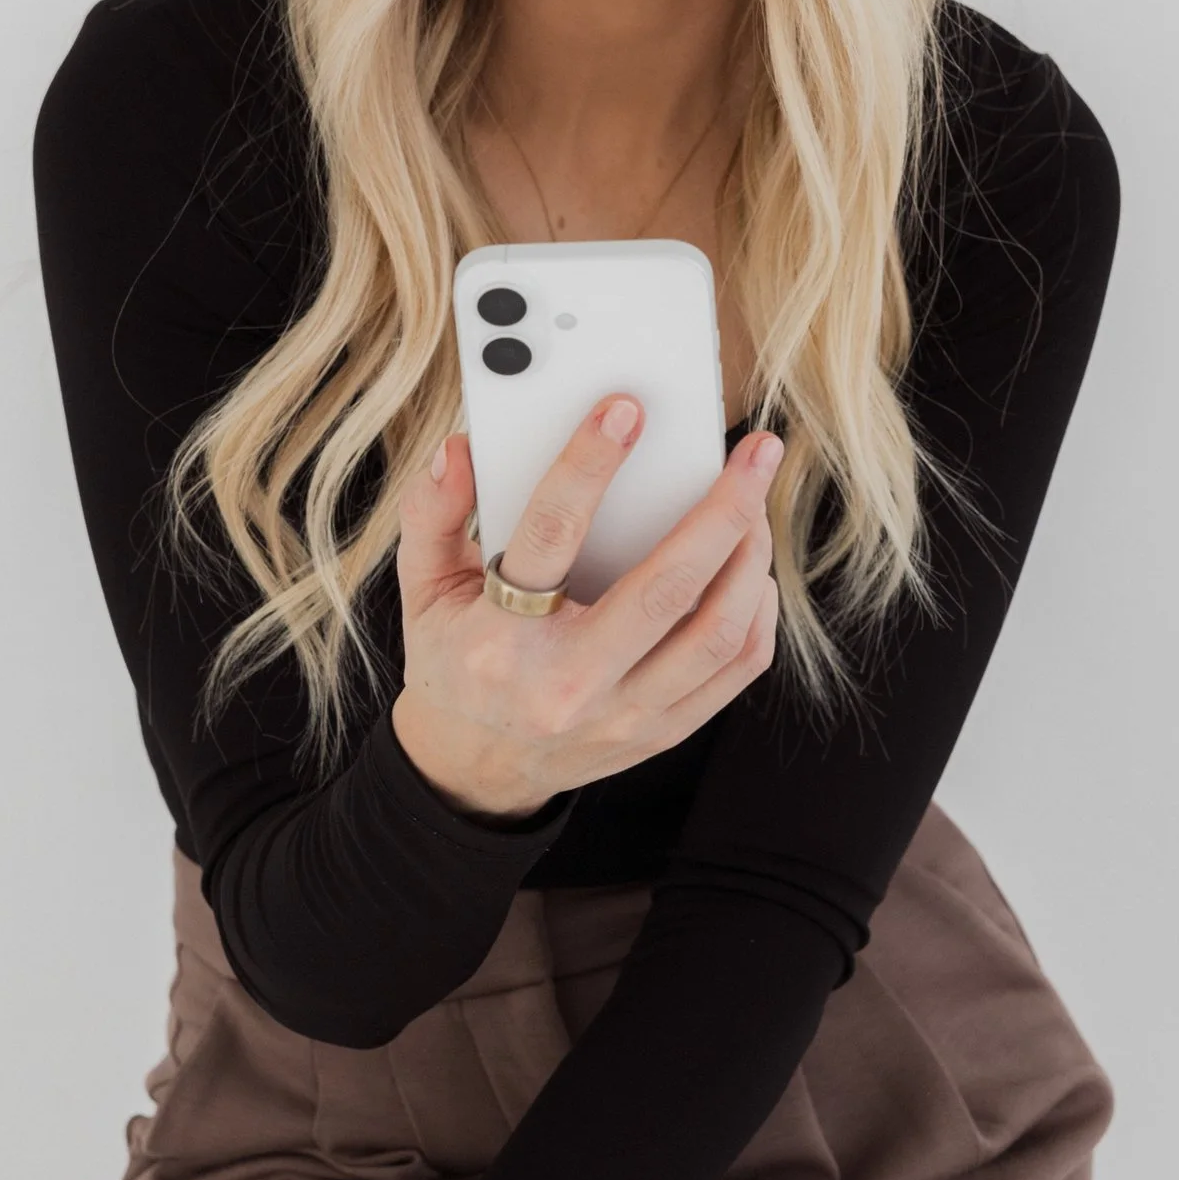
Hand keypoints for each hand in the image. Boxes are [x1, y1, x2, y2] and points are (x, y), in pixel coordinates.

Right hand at [391, 403, 783, 820]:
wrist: (476, 768)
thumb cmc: (456, 662)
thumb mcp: (422, 591)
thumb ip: (433, 514)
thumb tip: (460, 450)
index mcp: (499, 641)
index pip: (549, 539)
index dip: (587, 466)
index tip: (625, 410)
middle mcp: (566, 684)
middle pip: (665, 590)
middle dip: (722, 510)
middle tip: (756, 453)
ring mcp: (622, 716)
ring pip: (715, 634)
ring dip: (749, 558)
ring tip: (754, 504)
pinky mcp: (661, 733)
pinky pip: (734, 670)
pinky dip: (756, 613)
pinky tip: (750, 569)